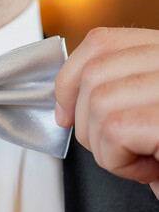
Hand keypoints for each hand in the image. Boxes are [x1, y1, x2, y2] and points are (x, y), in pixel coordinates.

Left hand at [55, 27, 158, 197]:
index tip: (65, 110)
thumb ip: (114, 90)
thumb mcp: (143, 109)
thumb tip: (64, 103)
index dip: (69, 77)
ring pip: (99, 103)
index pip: (101, 42)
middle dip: (85, 122)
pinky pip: (114, 132)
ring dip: (103, 147)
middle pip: (93, 74)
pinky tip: (147, 169)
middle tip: (114, 146)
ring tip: (136, 159)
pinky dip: (117, 162)